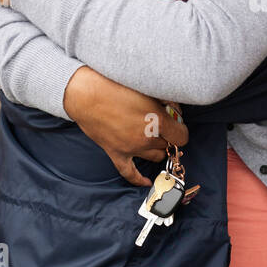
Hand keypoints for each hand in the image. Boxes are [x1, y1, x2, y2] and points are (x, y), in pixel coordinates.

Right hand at [62, 66, 188, 187]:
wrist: (85, 94)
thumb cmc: (114, 84)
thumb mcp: (146, 87)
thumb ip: (165, 100)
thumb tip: (174, 109)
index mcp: (157, 121)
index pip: (182, 136)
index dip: (181, 129)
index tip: (177, 123)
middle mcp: (147, 138)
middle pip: (168, 145)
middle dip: (168, 135)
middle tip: (162, 124)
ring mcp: (131, 148)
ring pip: (155, 157)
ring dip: (158, 149)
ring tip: (155, 138)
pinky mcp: (116, 153)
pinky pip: (129, 173)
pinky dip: (139, 179)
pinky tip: (147, 182)